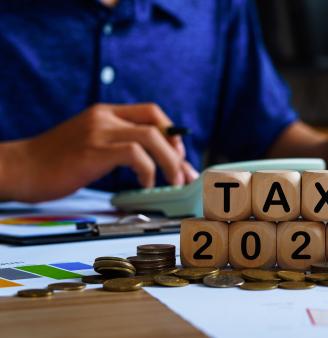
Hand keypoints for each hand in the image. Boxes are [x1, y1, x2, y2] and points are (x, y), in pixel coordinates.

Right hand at [0, 103, 198, 201]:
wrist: (20, 167)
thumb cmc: (53, 162)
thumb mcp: (88, 142)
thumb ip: (115, 143)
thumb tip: (148, 160)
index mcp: (105, 113)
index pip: (151, 112)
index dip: (171, 131)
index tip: (178, 154)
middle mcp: (104, 117)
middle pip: (157, 124)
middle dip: (177, 151)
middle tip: (183, 173)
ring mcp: (99, 132)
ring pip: (151, 136)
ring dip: (169, 161)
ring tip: (172, 181)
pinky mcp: (94, 151)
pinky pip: (134, 154)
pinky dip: (147, 170)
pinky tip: (145, 184)